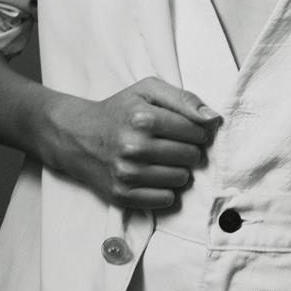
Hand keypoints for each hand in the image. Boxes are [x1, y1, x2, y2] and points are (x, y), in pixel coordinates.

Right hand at [42, 76, 220, 208]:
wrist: (77, 136)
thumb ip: (184, 98)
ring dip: (178, 170)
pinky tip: (154, 175)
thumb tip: (213, 118)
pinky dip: (166, 189)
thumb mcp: (148, 90)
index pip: (198, 132)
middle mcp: (134, 147)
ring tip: (162, 159)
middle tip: (172, 144)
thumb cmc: (120, 111)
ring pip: (181, 179)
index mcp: (143, 118)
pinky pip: (166, 199)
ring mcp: (126, 174)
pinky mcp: (122, 195)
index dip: (198, 130)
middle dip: (189, 150)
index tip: (186, 129)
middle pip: (192, 156)